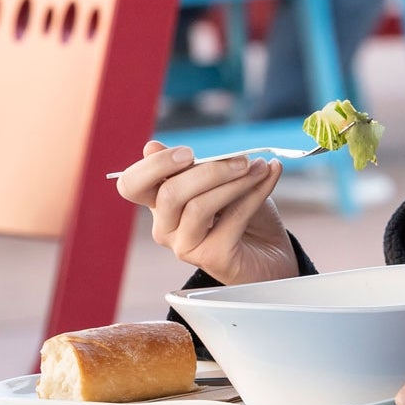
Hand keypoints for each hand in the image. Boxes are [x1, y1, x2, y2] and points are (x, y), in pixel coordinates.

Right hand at [113, 141, 297, 285]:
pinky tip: (270, 175)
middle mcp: (166, 227)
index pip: (132, 185)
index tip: (188, 152)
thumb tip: (151, 146)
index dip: (153, 166)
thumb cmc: (242, 211)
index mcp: (160, 202)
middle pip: (169, 194)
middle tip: (242, 159)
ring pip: (199, 207)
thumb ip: (192, 166)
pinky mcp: (212, 258)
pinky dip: (256, 193)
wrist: (272, 251)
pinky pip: (232, 219)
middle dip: (208, 171)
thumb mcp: (218, 180)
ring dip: (235, 181)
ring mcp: (185, 246)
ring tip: (260, 167)